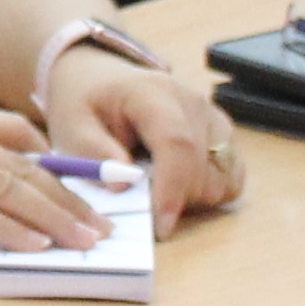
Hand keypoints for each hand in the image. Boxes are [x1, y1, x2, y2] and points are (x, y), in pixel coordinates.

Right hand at [0, 103, 112, 251]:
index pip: (10, 133)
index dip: (52, 160)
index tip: (80, 182)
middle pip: (22, 166)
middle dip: (69, 197)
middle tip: (101, 224)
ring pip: (7, 189)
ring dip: (53, 216)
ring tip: (85, 240)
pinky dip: (9, 229)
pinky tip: (35, 244)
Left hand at [30, 43, 244, 232]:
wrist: (102, 79)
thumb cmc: (86, 104)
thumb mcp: (72, 125)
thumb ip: (93, 152)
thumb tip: (125, 184)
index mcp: (151, 93)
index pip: (176, 143)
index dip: (173, 189)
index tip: (161, 226)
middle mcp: (192, 102)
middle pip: (203, 168)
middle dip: (175, 199)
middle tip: (140, 198)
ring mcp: (213, 116)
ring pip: (223, 178)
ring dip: (193, 197)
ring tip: (156, 185)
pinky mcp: (223, 132)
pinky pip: (232, 176)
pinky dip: (210, 191)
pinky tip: (178, 184)